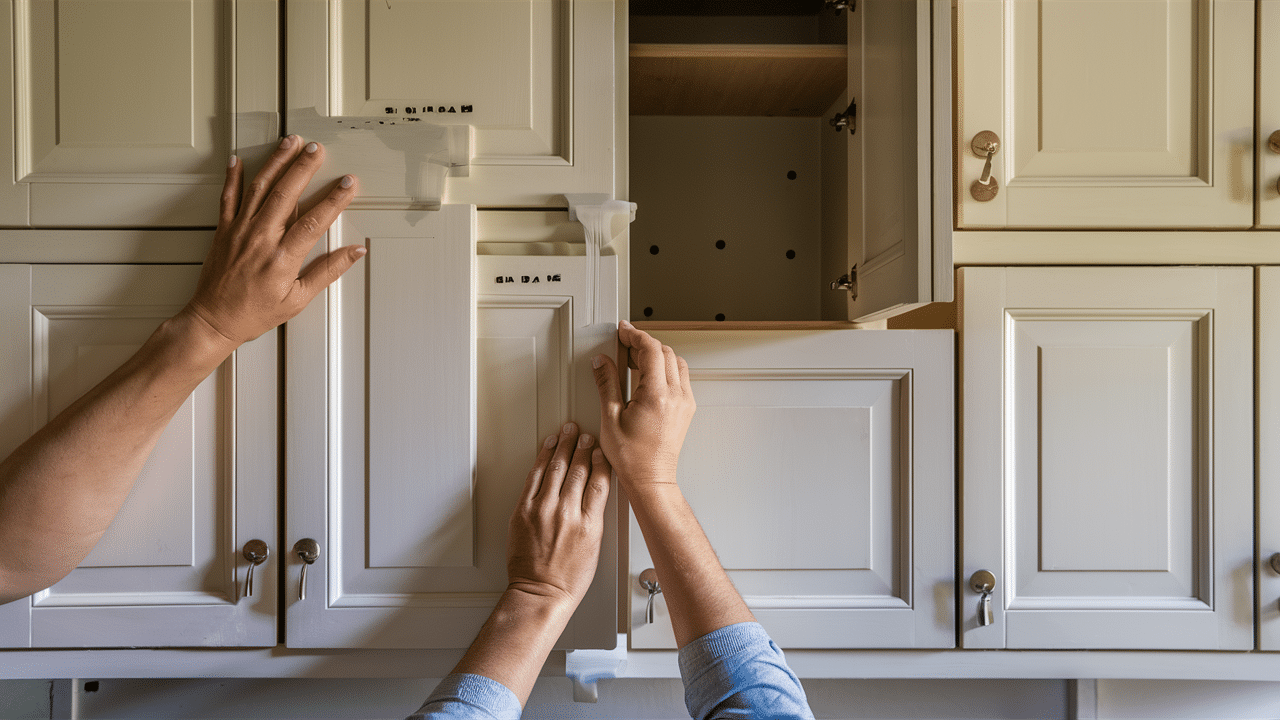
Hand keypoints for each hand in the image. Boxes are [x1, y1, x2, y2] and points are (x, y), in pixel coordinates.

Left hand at [179, 135, 364, 346]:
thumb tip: (354, 252)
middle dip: (303, 167)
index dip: (334, 200)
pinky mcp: (224, 230)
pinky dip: (233, 177)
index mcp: (282, 258)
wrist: (214, 320)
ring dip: (276, 163)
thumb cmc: (255, 313)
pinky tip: (238, 160)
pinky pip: (228, 197)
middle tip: (317, 149)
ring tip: (289, 143)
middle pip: (286, 194)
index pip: (314, 221)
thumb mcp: (298, 299)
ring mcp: (240, 231)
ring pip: (259, 188)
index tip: (348, 184)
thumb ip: (327, 271)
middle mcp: (261, 239)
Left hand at [506, 422, 610, 605]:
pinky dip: (541, 459)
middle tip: (585, 435)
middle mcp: (567, 513)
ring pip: (555, 468)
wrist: (540, 593)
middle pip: (577, 470)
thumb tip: (594, 492)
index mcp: (589, 523)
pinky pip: (534, 477)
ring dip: (562, 446)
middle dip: (582, 448)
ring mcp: (543, 510)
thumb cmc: (569, 577)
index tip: (601, 450)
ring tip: (567, 433)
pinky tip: (547, 448)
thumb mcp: (594, 545)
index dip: (600, 460)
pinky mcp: (523, 511)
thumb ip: (594, 515)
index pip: (599, 481)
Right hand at [592, 320, 695, 489]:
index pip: (651, 350)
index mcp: (657, 395)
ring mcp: (685, 402)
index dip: (635, 335)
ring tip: (635, 361)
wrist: (651, 479)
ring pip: (676, 363)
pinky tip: (648, 377)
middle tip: (624, 347)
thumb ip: (606, 383)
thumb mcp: (610, 417)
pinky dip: (666, 369)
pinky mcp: (687, 409)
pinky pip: (681, 377)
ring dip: (657, 355)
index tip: (623, 330)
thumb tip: (601, 362)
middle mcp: (677, 396)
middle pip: (665, 352)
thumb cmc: (632, 457)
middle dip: (644, 344)